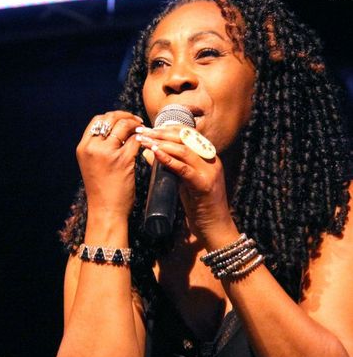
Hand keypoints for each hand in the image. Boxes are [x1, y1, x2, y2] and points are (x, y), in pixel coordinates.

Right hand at [77, 111, 143, 219]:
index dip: (112, 116)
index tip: (123, 120)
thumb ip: (98, 148)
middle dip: (126, 116)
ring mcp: (107, 153)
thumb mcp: (91, 164)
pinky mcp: (122, 160)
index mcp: (83, 147)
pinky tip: (147, 142)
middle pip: (110, 119)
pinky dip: (143, 139)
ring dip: (136, 125)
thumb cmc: (101, 190)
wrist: (105, 210)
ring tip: (143, 130)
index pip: (97, 120)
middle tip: (137, 121)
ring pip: (124, 126)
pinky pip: (135, 141)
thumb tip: (115, 131)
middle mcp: (92, 147)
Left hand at [137, 125, 234, 242]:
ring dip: (160, 143)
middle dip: (160, 132)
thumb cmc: (198, 206)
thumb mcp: (182, 181)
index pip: (187, 133)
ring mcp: (209, 171)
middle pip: (184, 138)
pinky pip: (184, 168)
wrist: (215, 228)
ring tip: (143, 140)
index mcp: (207, 156)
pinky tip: (155, 153)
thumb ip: (169, 165)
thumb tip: (149, 151)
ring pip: (184, 149)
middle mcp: (211, 160)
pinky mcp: (204, 185)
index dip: (167, 127)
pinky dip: (168, 159)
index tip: (148, 127)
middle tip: (141, 131)